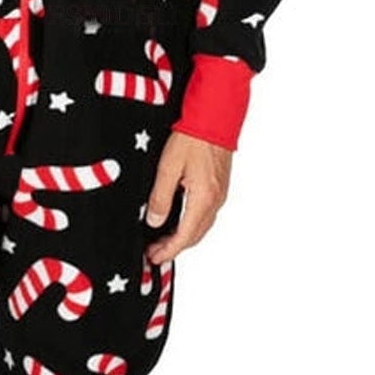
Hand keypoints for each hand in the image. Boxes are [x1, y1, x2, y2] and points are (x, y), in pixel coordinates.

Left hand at [143, 129, 232, 264]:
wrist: (216, 116)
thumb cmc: (194, 137)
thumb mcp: (168, 167)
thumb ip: (160, 197)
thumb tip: (153, 221)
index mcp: (203, 199)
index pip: (185, 236)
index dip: (168, 251)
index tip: (153, 258)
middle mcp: (215, 200)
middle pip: (195, 236)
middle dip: (174, 247)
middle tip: (154, 253)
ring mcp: (220, 194)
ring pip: (201, 226)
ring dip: (183, 237)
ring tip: (163, 240)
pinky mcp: (219, 187)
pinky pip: (205, 215)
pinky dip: (191, 225)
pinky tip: (178, 221)